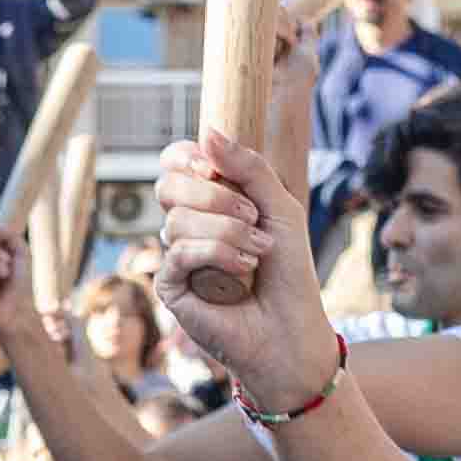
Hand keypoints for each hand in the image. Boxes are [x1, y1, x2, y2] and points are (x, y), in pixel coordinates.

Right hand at [145, 131, 332, 400]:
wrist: (291, 329)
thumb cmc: (289, 272)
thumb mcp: (279, 207)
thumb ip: (248, 167)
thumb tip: (207, 131)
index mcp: (209, 200)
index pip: (175, 162)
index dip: (188, 157)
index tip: (216, 167)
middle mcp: (187, 225)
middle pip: (168, 185)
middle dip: (213, 195)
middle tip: (251, 216)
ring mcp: (176, 255)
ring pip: (177, 220)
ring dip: (227, 232)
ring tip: (258, 253)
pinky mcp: (170, 286)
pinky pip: (178, 253)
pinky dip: (216, 255)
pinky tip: (242, 271)